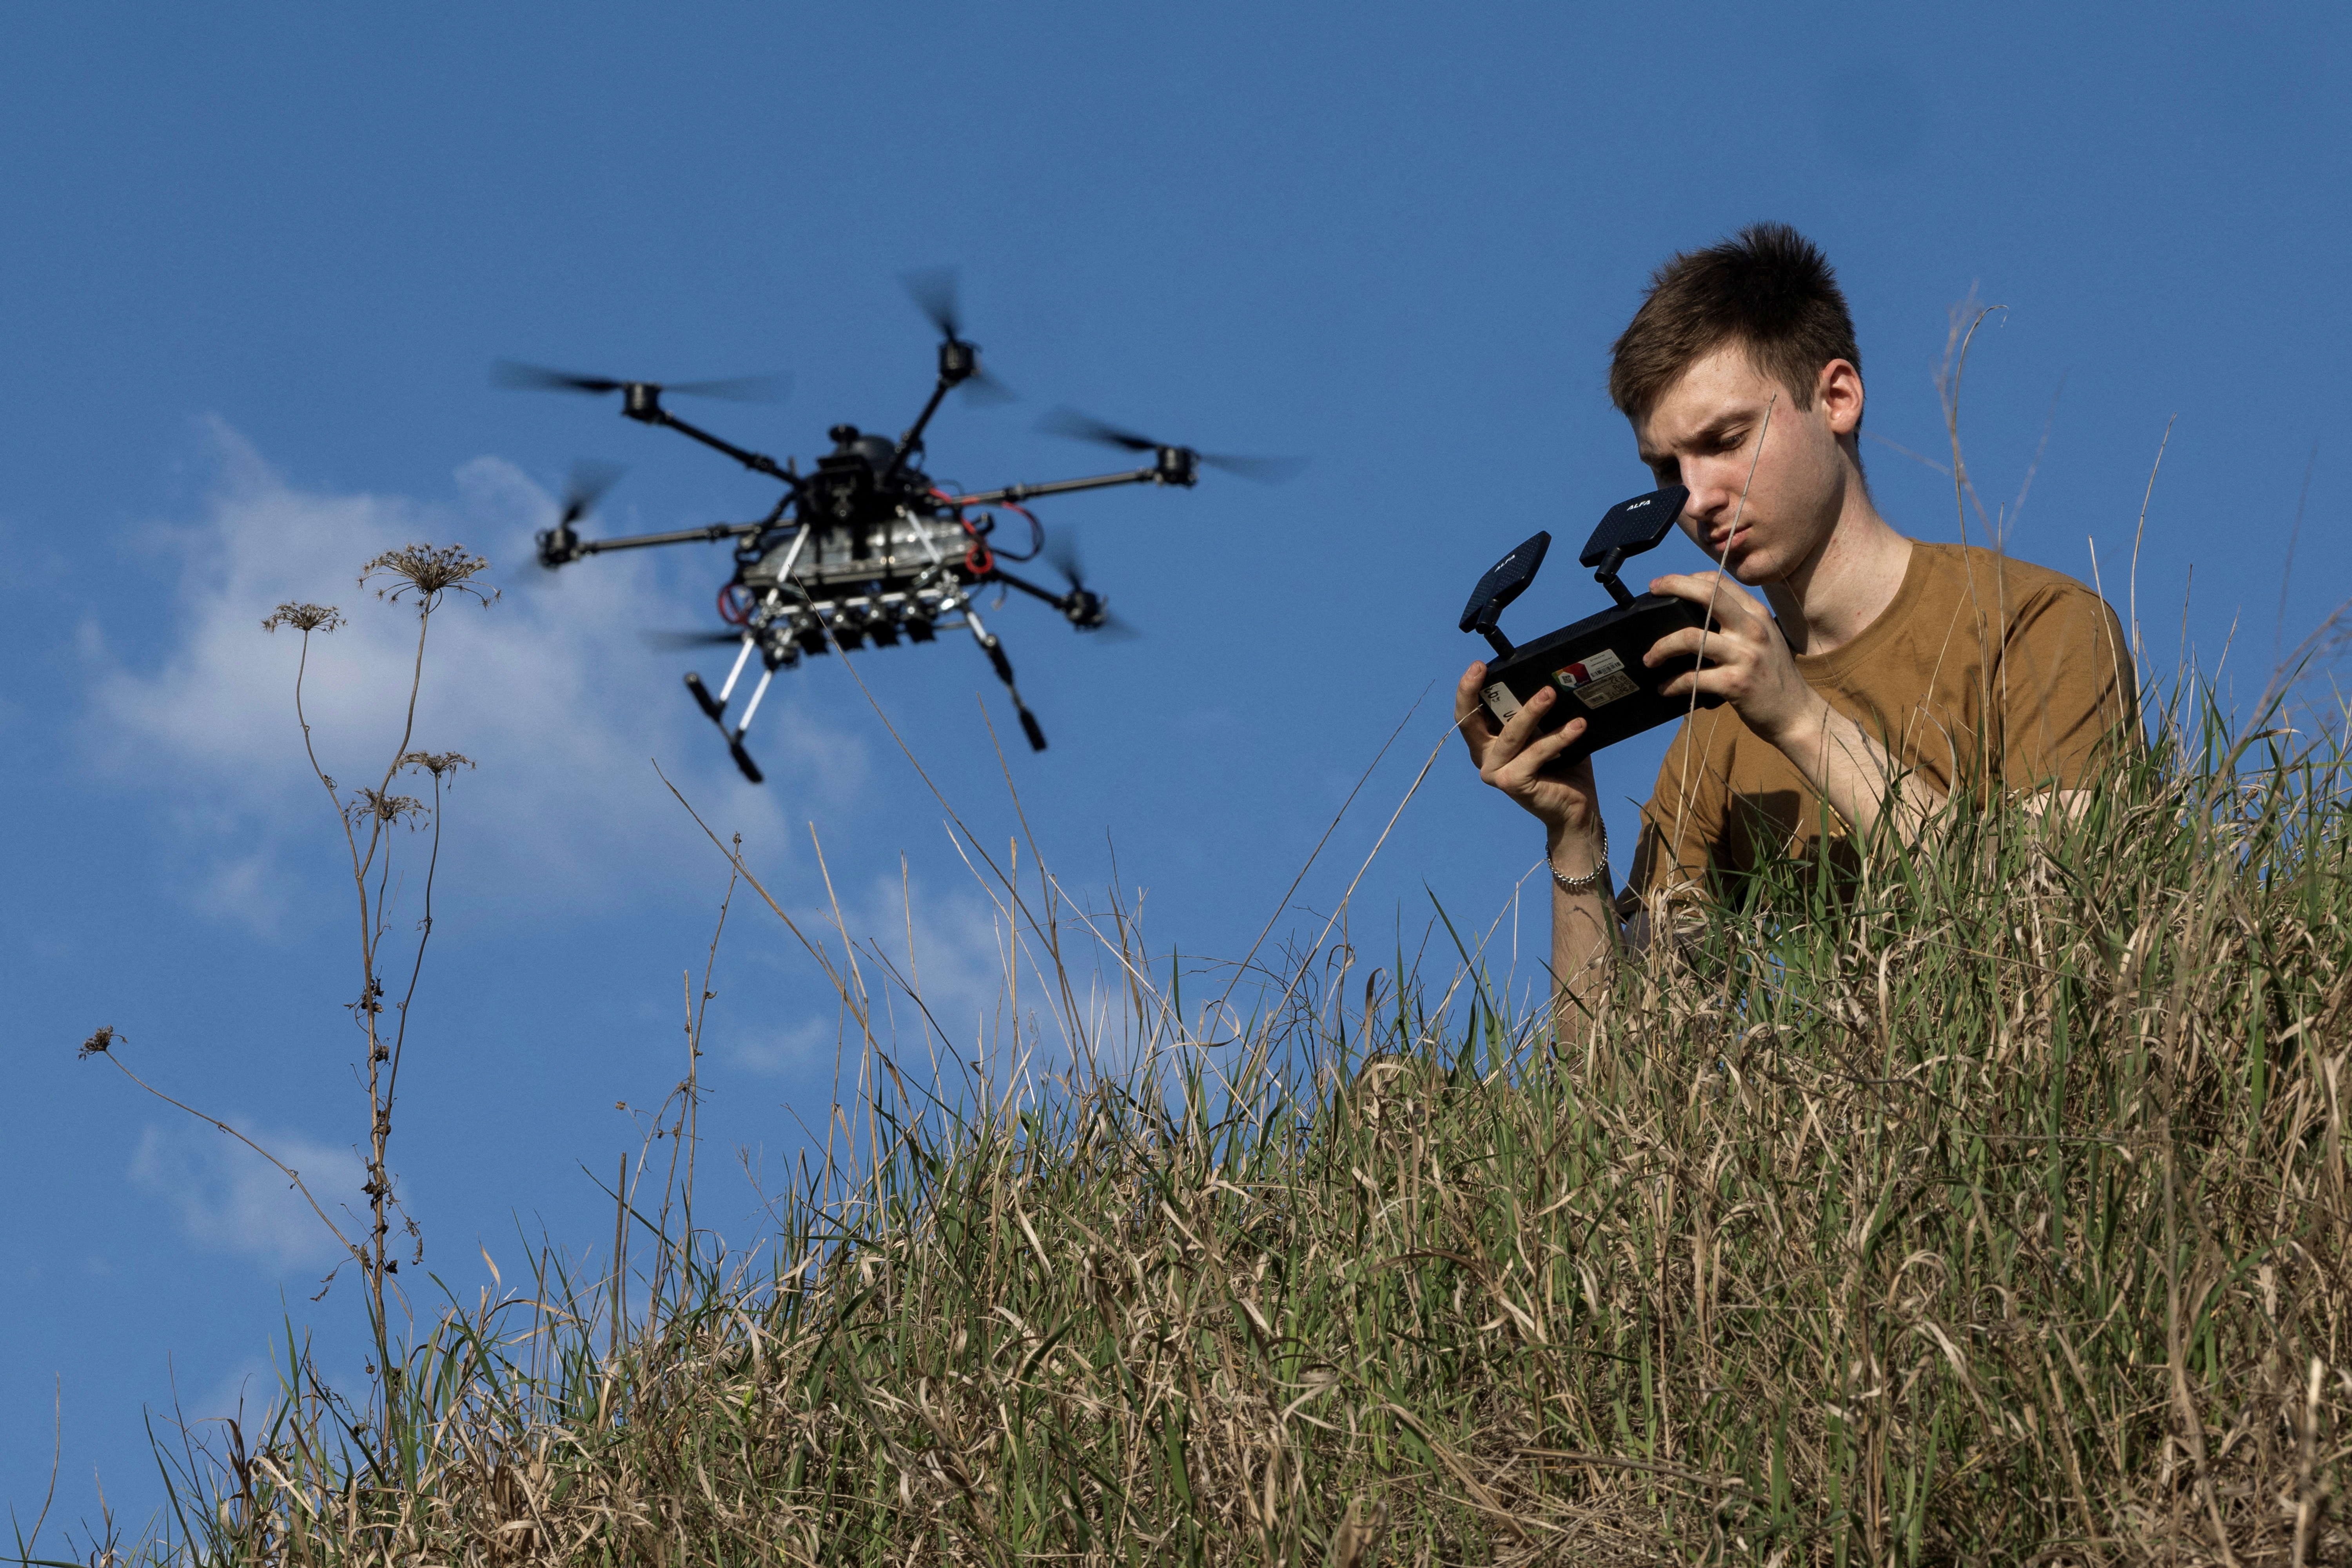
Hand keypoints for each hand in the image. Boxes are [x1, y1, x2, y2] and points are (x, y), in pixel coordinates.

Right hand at [1454, 662, 1601, 840]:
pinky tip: (1577, 726)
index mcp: (1487, 744)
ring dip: (1532, 711)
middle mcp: (1485, 759)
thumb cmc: (1563, 767)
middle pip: (1471, 722)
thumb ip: (1537, 715)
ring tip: (1551, 693)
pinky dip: (1558, 738)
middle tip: (1487, 668)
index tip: (1478, 666)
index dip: (1467, 690)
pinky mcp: (1511, 783)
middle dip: (1475, 692)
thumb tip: (1549, 679)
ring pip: (1512, 735)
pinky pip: (1536, 753)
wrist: (1576, 809)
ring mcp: (1496, 773)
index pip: (1468, 715)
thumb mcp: (1545, 733)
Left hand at [1643, 572, 1825, 747]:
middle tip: (1652, 589)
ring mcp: (1745, 656)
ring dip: (1662, 648)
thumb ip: (1739, 624)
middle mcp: (1753, 629)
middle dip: (1674, 586)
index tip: (1666, 584)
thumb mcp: (1763, 640)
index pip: (1719, 583)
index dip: (1688, 578)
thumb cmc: (1773, 677)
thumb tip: (1696, 617)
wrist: (1796, 714)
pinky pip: (1693, 678)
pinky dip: (1672, 684)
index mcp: (1757, 615)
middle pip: (1707, 595)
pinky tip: (1665, 688)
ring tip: (1650, 659)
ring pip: (1690, 637)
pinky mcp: (1736, 683)